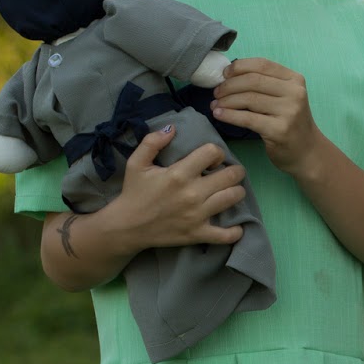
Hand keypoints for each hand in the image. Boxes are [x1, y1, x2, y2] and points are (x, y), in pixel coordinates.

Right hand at [117, 125, 246, 245]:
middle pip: (231, 175)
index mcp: (179, 174)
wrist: (126, 227)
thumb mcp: (136, 163)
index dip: (216, 153)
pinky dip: (235, 232)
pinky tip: (235, 226)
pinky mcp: (198, 234)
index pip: (212, 152)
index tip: (211, 159)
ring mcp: (197, 215)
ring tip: (230, 191)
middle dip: (234, 170)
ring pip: (234, 198)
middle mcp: (192, 193)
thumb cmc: (134, 193)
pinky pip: (226, 235)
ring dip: (237, 192)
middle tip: (229, 173)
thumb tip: (172, 128)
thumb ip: (152, 142)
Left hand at [210, 57, 320, 176]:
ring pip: (249, 98)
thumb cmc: (290, 122)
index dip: (239, 67)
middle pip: (253, 80)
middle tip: (216, 93)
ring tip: (215, 105)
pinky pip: (248, 119)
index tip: (224, 75)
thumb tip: (229, 76)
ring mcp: (289, 111)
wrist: (307, 152)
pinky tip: (219, 115)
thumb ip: (265, 84)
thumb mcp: (284, 97)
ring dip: (226, 101)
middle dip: (229, 85)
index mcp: (295, 79)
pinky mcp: (280, 130)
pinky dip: (229, 115)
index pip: (262, 64)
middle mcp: (295, 92)